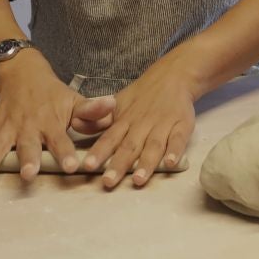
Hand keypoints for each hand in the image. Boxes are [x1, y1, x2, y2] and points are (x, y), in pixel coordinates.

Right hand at [0, 51, 83, 184]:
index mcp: (51, 123)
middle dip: (27, 159)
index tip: (73, 167)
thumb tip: (112, 107)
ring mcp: (7, 127)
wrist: (24, 72)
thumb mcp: (74, 100)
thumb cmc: (54, 95)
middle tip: (27, 174)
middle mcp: (28, 127)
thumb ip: (91, 110)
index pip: (62, 140)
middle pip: (27, 145)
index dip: (67, 153)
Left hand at [79, 54, 200, 188]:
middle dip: (119, 165)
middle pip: (129, 146)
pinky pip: (179, 139)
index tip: (88, 166)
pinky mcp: (182, 125)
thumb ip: (101, 120)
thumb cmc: (142, 96)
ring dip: (146, 163)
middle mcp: (142, 124)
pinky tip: (170, 164)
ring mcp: (163, 125)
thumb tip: (76, 126)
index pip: (109, 138)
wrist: (173, 76)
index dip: (99, 152)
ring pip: (153, 146)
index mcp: (125, 120)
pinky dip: (175, 151)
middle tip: (108, 182)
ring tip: (139, 180)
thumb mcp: (118, 104)